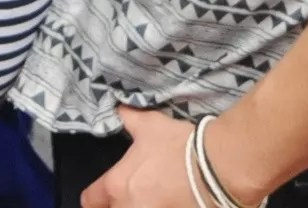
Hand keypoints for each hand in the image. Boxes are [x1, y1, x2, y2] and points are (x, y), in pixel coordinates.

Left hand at [79, 109, 200, 207]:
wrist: (217, 168)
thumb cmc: (178, 146)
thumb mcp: (149, 125)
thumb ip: (130, 119)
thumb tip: (120, 109)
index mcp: (117, 185)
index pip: (90, 200)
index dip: (94, 199)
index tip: (101, 197)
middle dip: (117, 205)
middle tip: (131, 197)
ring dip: (138, 207)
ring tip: (154, 200)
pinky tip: (172, 203)